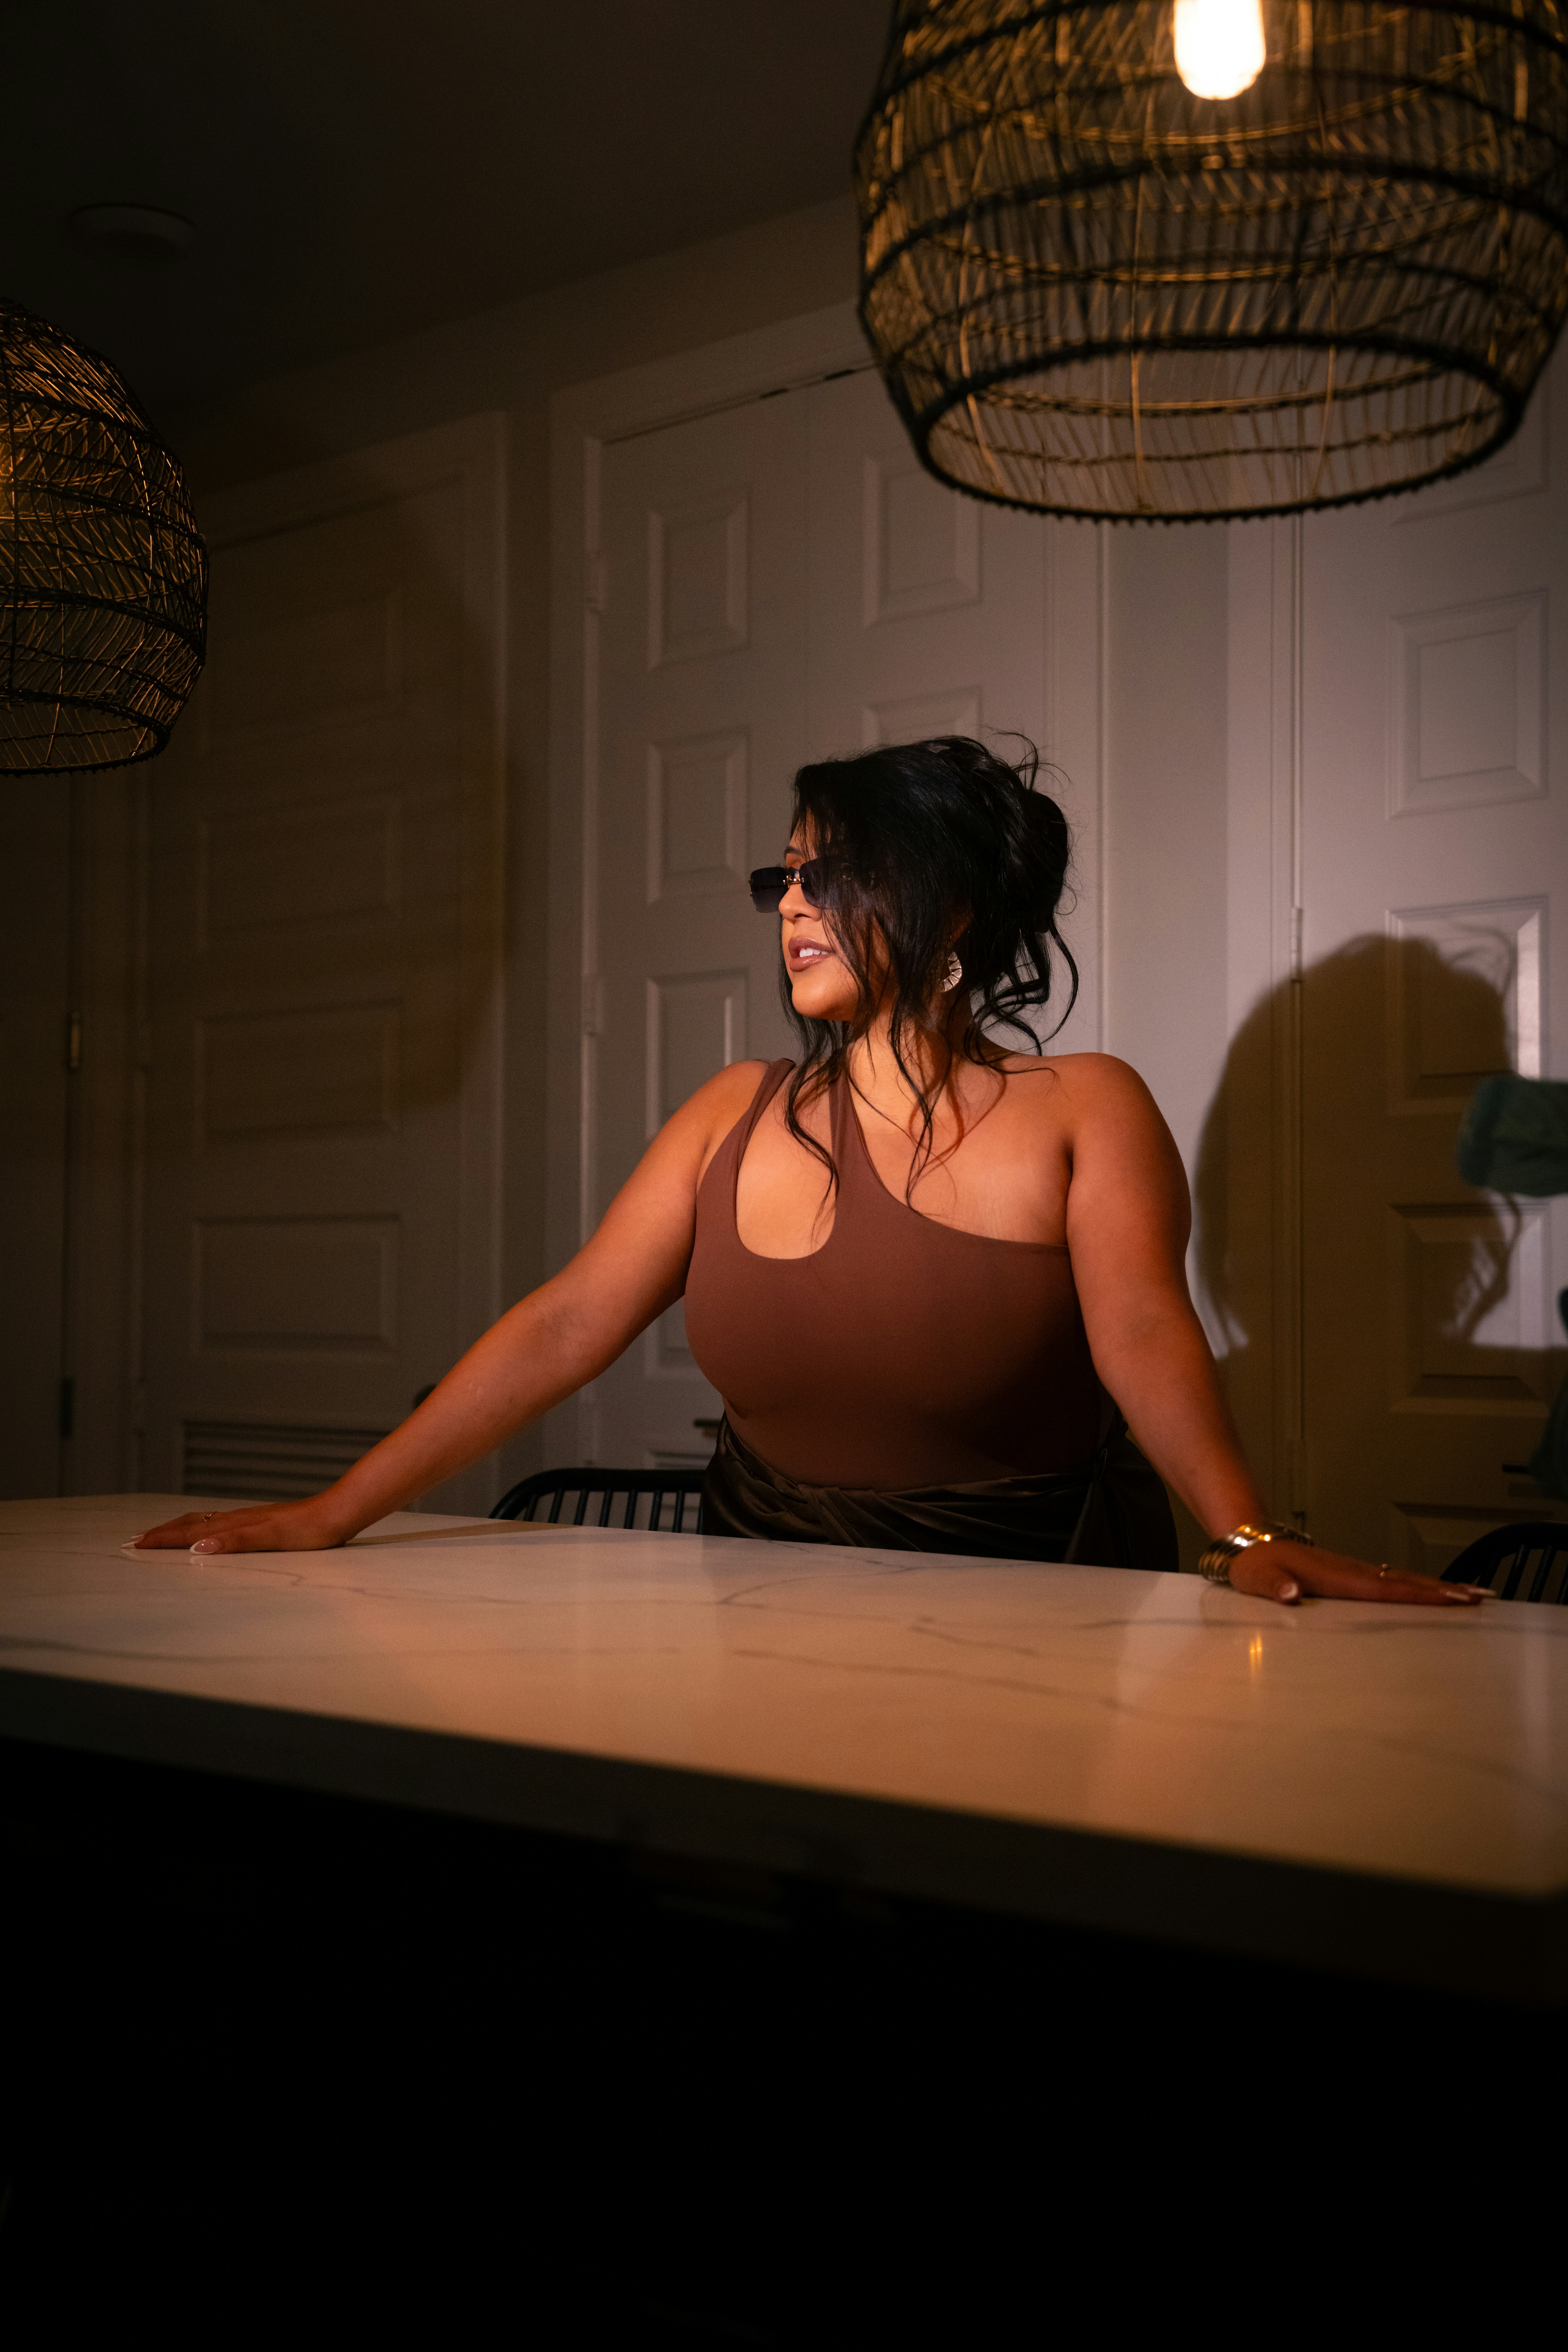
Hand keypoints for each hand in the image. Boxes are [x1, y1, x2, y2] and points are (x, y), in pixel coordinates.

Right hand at [132, 1497, 349, 1554]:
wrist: (337, 1514)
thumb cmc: (309, 1530)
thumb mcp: (272, 1538)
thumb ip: (236, 1541)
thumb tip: (198, 1546)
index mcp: (236, 1524)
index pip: (189, 1531)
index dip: (163, 1538)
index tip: (136, 1543)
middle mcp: (238, 1519)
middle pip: (191, 1523)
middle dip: (162, 1532)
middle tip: (136, 1540)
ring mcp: (248, 1519)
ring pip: (204, 1522)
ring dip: (178, 1529)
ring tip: (160, 1534)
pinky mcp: (260, 1522)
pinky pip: (220, 1523)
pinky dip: (200, 1528)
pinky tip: (204, 1532)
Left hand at [1228, 1537, 1486, 1607]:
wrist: (1250, 1544)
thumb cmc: (1254, 1566)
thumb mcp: (1256, 1578)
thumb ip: (1273, 1586)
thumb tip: (1292, 1594)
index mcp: (1333, 1576)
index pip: (1384, 1587)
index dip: (1418, 1595)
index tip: (1451, 1599)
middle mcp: (1350, 1571)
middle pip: (1405, 1581)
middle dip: (1443, 1591)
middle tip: (1480, 1598)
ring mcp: (1353, 1571)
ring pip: (1402, 1579)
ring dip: (1436, 1588)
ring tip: (1472, 1596)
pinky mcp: (1351, 1574)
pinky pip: (1390, 1581)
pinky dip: (1416, 1586)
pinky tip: (1433, 1594)